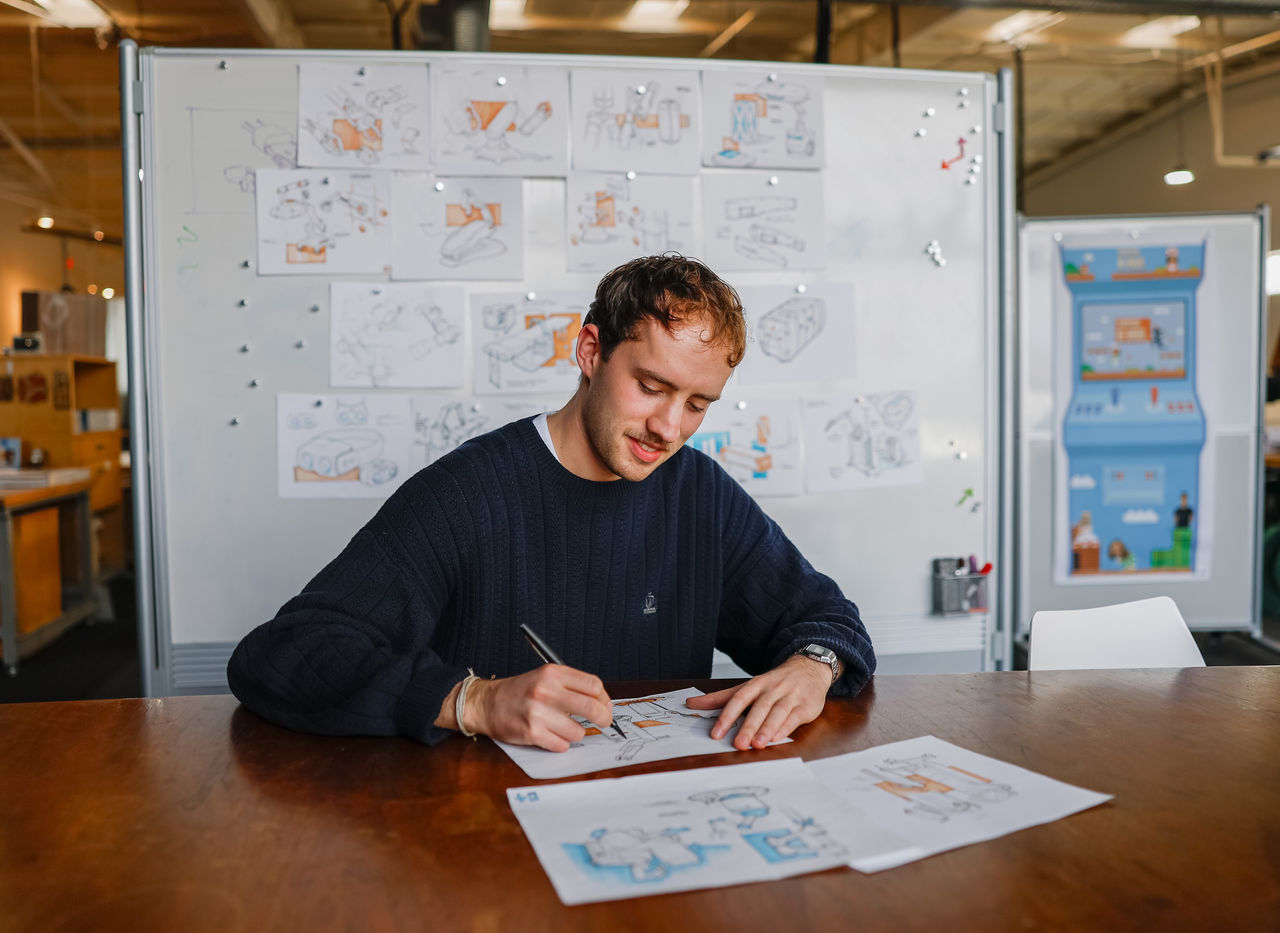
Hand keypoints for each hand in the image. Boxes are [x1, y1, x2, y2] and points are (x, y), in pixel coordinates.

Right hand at [464, 665, 613, 751]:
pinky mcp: (531, 733)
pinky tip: (550, 735)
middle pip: (591, 707)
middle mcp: (546, 691)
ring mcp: (538, 712)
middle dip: (603, 718)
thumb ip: (573, 686)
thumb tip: (604, 703)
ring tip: (562, 728)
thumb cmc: (520, 692)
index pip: (593, 685)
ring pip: (578, 731)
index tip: (604, 705)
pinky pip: (562, 745)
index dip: (604, 698)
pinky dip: (560, 743)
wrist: (487, 703)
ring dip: (575, 733)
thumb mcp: (546, 677)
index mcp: (552, 673)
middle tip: (604, 722)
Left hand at [685, 655, 830, 750]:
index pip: (738, 699)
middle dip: (748, 726)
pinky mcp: (805, 706)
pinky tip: (777, 738)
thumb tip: (692, 704)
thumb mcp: (748, 686)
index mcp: (756, 684)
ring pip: (777, 712)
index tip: (716, 733)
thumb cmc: (775, 682)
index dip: (727, 716)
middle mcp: (772, 689)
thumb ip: (721, 697)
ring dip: (767, 728)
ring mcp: (790, 697)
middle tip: (738, 744)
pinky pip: (794, 717)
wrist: (809, 668)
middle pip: (758, 707)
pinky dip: (785, 728)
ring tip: (757, 744)